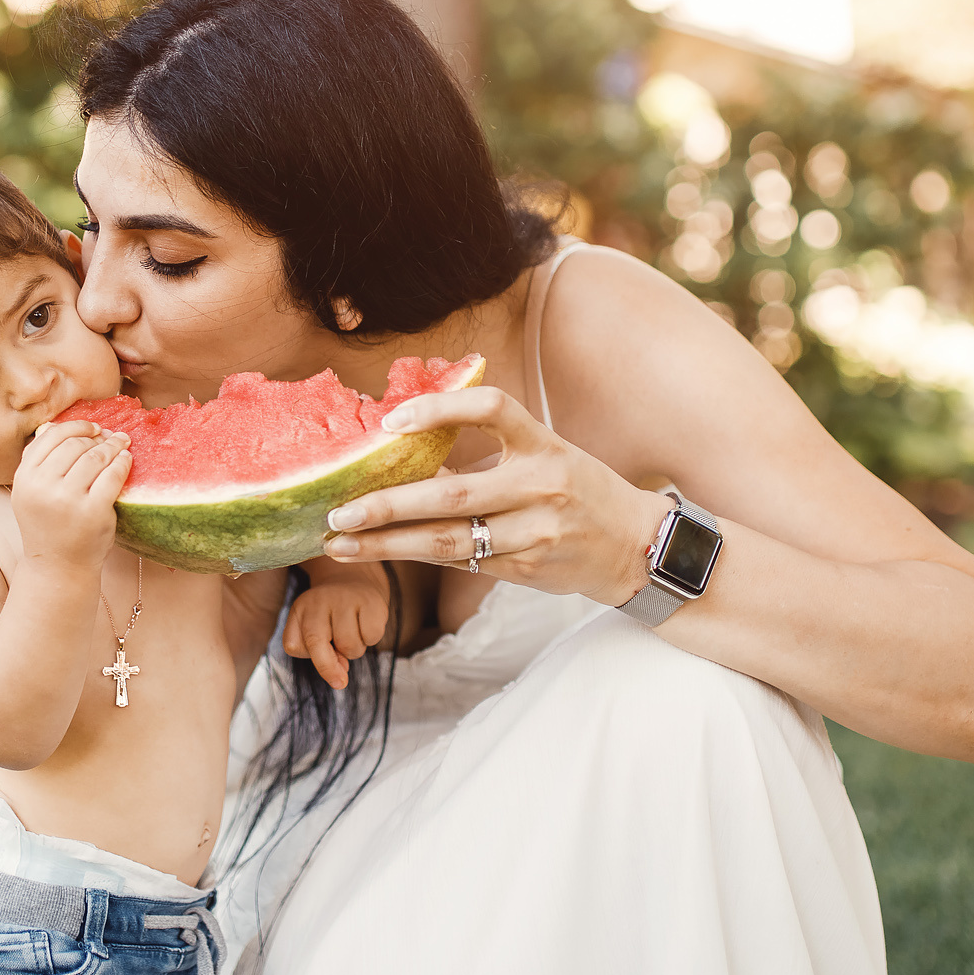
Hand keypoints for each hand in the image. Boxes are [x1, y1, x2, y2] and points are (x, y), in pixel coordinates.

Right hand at [10, 421, 129, 575]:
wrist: (58, 567)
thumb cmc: (48, 525)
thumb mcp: (30, 493)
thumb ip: (37, 462)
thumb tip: (54, 425)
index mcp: (25, 478)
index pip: (52, 436)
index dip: (76, 426)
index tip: (92, 427)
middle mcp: (43, 487)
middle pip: (75, 445)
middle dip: (96, 436)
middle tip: (110, 436)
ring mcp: (68, 500)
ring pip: (95, 457)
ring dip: (112, 445)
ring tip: (121, 443)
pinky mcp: (93, 511)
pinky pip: (112, 475)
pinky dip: (122, 462)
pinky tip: (126, 459)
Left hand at [283, 580, 389, 688]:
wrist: (353, 580)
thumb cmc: (330, 616)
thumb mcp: (315, 631)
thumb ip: (319, 656)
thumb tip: (339, 678)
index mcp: (300, 609)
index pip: (293, 645)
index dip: (310, 660)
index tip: (327, 664)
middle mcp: (319, 601)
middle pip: (316, 644)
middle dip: (328, 668)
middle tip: (339, 681)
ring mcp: (345, 599)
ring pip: (349, 645)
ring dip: (353, 650)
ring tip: (352, 634)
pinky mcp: (371, 602)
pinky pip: (371, 637)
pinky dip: (370, 639)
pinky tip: (366, 626)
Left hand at [320, 386, 667, 607]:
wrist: (635, 547)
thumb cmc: (577, 492)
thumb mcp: (547, 455)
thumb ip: (490, 453)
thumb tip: (408, 451)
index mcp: (544, 443)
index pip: (491, 408)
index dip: (440, 408)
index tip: (391, 421)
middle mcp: (541, 485)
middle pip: (451, 494)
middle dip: (387, 505)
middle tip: (338, 512)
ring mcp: (534, 531)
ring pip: (448, 540)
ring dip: (387, 544)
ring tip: (341, 544)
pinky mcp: (527, 567)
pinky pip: (462, 562)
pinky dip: (418, 557)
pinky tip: (383, 553)